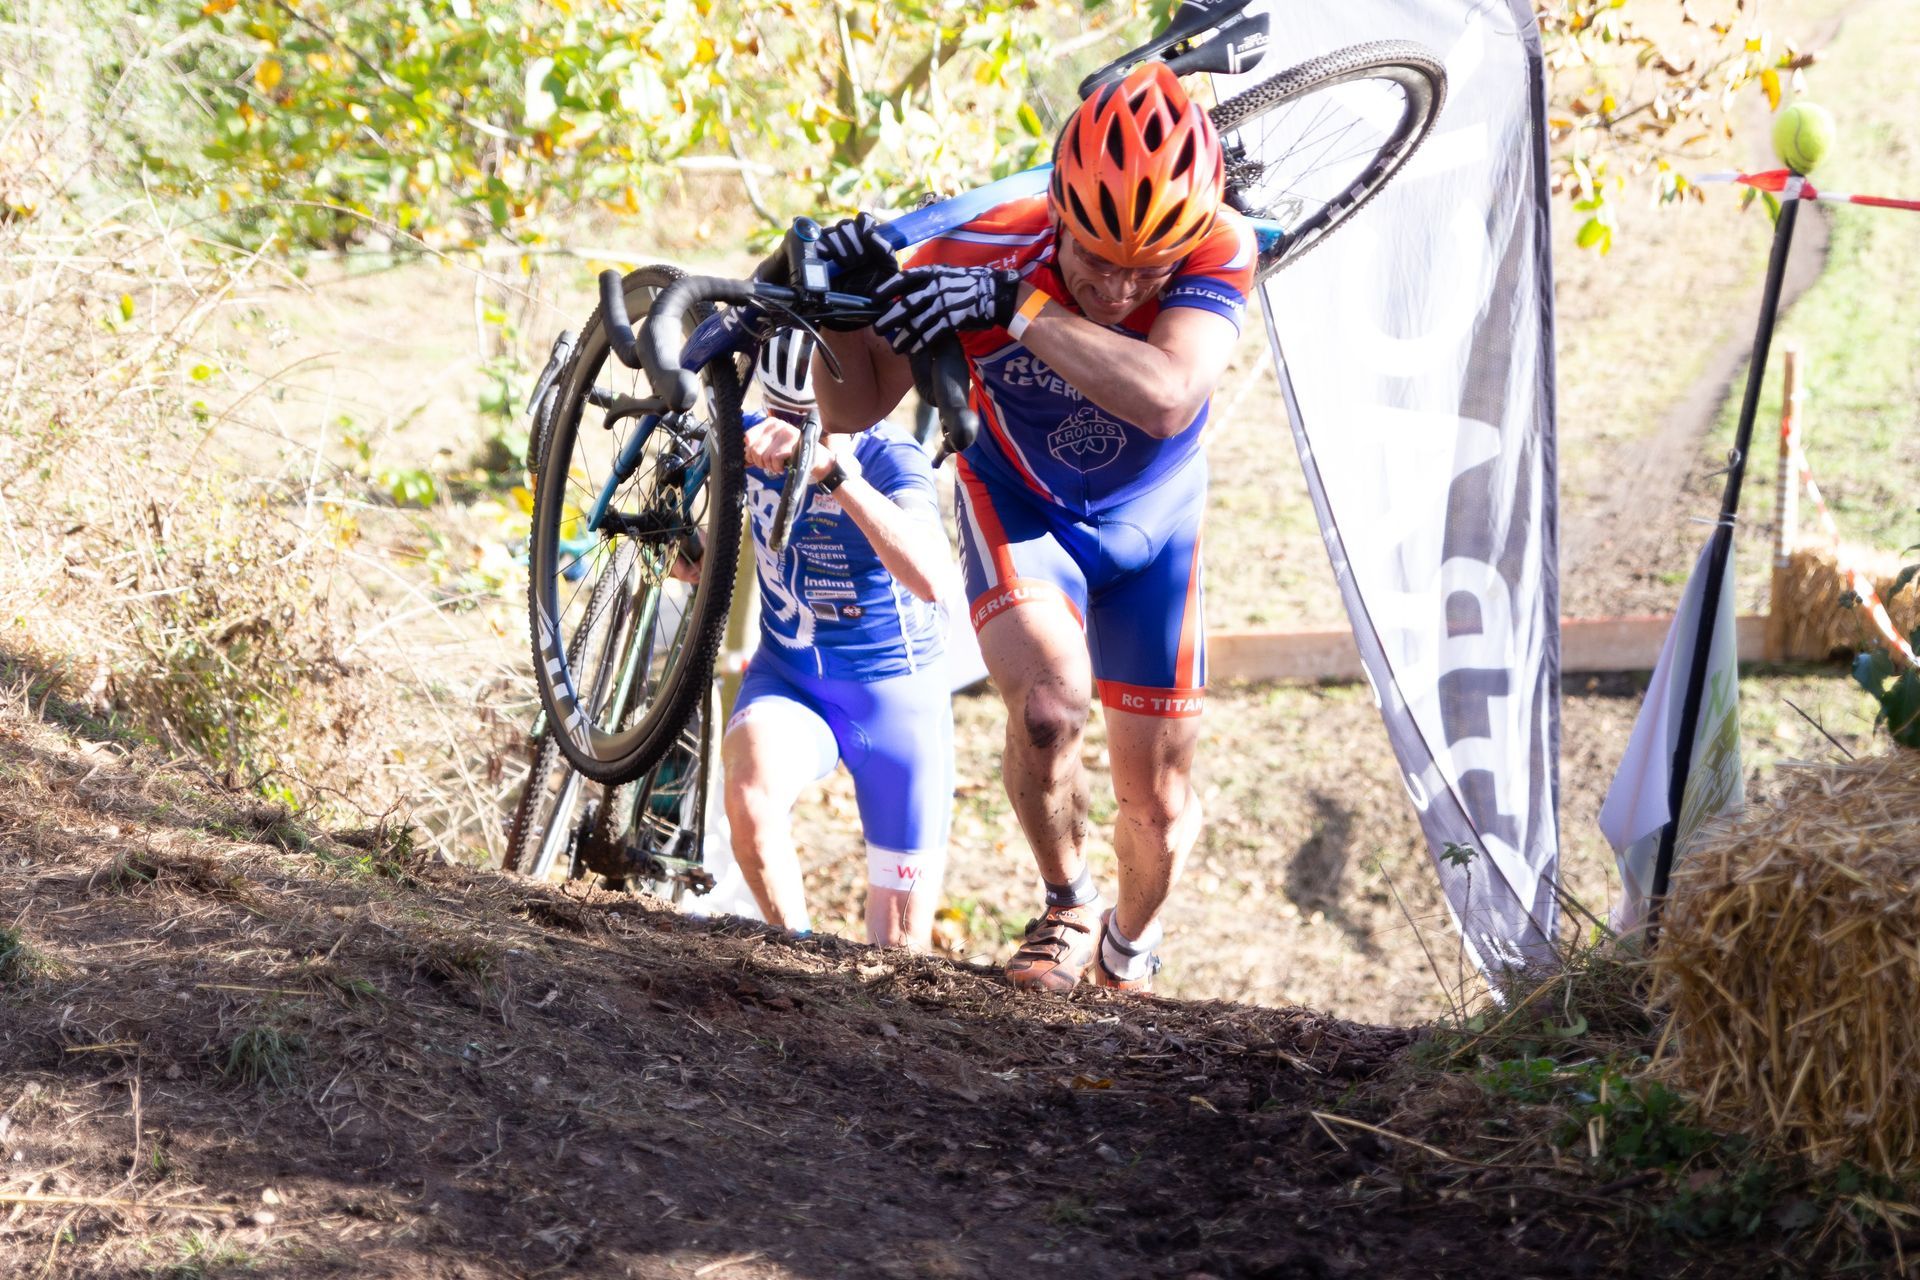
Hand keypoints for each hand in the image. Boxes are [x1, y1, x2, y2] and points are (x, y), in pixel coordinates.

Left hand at [743, 417, 836, 482]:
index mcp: (769, 423)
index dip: (749, 453)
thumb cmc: (791, 452)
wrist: (816, 458)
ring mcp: (784, 434)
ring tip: (779, 464)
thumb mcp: (773, 444)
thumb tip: (742, 457)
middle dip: (760, 462)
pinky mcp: (791, 445)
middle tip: (771, 464)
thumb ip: (757, 447)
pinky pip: (774, 461)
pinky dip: (777, 468)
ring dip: (770, 466)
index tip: (757, 459)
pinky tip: (784, 466)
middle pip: (753, 450)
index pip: (747, 438)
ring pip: (763, 457)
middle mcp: (777, 425)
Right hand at [817, 213, 898, 326]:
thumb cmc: (873, 290)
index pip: (863, 219)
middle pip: (846, 224)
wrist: (853, 310)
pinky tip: (831, 260)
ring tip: (847, 266)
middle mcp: (850, 240)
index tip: (868, 239)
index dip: (864, 226)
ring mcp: (833, 247)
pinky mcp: (818, 255)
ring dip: (841, 248)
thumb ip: (885, 250)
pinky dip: (827, 249)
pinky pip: (819, 242)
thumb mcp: (887, 272)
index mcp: (867, 240)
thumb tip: (870, 232)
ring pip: (832, 232)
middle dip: (854, 242)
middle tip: (858, 262)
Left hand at [874, 266, 1019, 354]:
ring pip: (917, 322)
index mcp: (933, 273)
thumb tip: (907, 291)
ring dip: (904, 336)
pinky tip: (913, 350)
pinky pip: (932, 333)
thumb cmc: (971, 284)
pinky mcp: (954, 320)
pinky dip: (921, 343)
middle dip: (890, 317)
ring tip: (895, 347)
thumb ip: (929, 280)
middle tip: (877, 328)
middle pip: (906, 304)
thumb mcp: (948, 274)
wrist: (997, 294)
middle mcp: (936, 287)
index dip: (887, 289)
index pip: (904, 279)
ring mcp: (945, 303)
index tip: (874, 299)